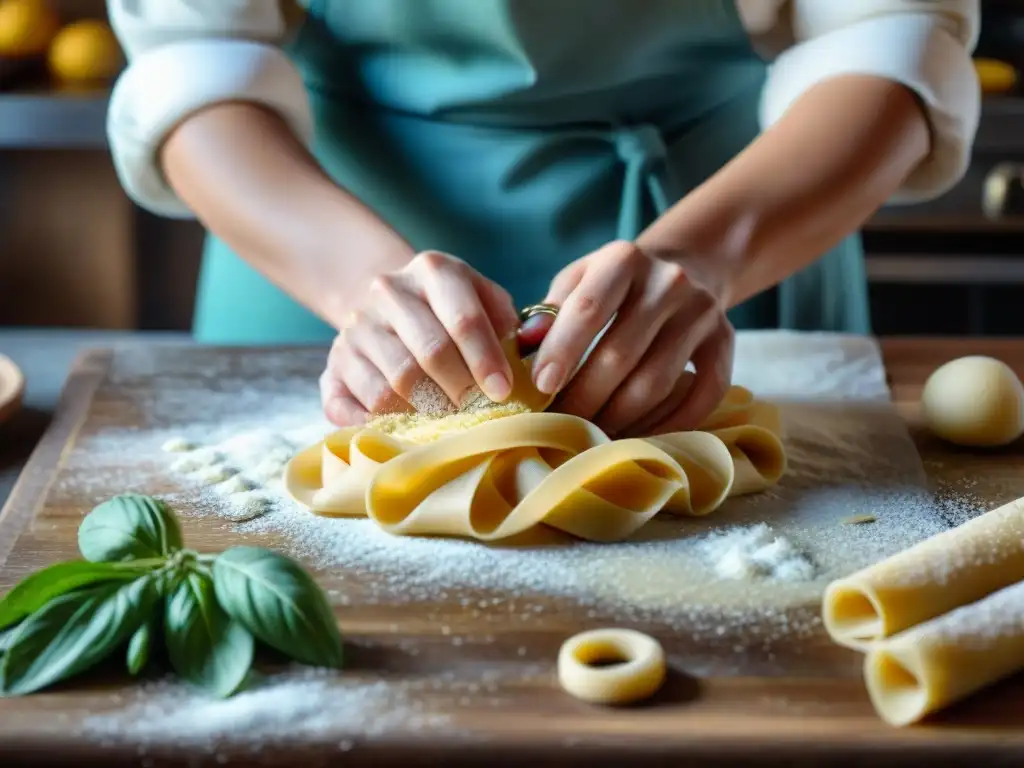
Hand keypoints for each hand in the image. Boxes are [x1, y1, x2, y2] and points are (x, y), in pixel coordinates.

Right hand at [320, 251, 519, 425]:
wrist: (390, 306)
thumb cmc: (452, 312)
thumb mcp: (485, 300)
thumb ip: (511, 325)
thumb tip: (529, 354)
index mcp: (433, 270)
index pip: (463, 319)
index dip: (486, 360)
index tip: (503, 392)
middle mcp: (389, 290)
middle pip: (428, 353)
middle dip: (461, 391)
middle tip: (479, 414)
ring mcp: (356, 327)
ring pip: (393, 384)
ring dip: (426, 412)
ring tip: (449, 425)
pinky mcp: (334, 363)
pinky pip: (353, 405)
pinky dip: (379, 426)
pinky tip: (404, 433)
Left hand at [530, 240, 733, 436]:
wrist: (686, 268)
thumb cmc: (614, 287)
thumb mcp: (578, 281)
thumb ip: (549, 313)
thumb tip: (521, 349)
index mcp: (624, 259)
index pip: (589, 309)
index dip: (563, 352)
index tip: (541, 388)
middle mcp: (669, 282)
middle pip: (621, 354)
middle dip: (586, 398)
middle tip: (560, 426)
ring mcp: (702, 313)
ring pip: (657, 382)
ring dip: (619, 418)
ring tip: (591, 436)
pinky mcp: (725, 343)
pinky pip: (700, 397)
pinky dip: (668, 425)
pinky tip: (639, 437)